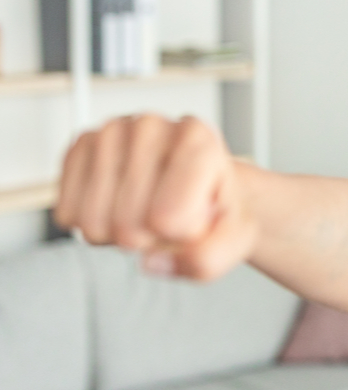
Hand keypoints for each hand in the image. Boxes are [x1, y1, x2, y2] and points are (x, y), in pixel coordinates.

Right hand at [54, 115, 256, 280]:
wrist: (203, 185)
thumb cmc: (217, 206)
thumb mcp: (237, 239)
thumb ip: (208, 260)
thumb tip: (151, 262)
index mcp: (198, 140)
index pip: (167, 220)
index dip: (183, 235)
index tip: (199, 216)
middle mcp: (152, 126)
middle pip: (127, 226)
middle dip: (150, 237)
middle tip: (171, 216)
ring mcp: (111, 132)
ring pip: (93, 224)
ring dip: (120, 232)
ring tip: (148, 209)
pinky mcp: (80, 147)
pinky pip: (68, 214)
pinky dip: (95, 223)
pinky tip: (120, 204)